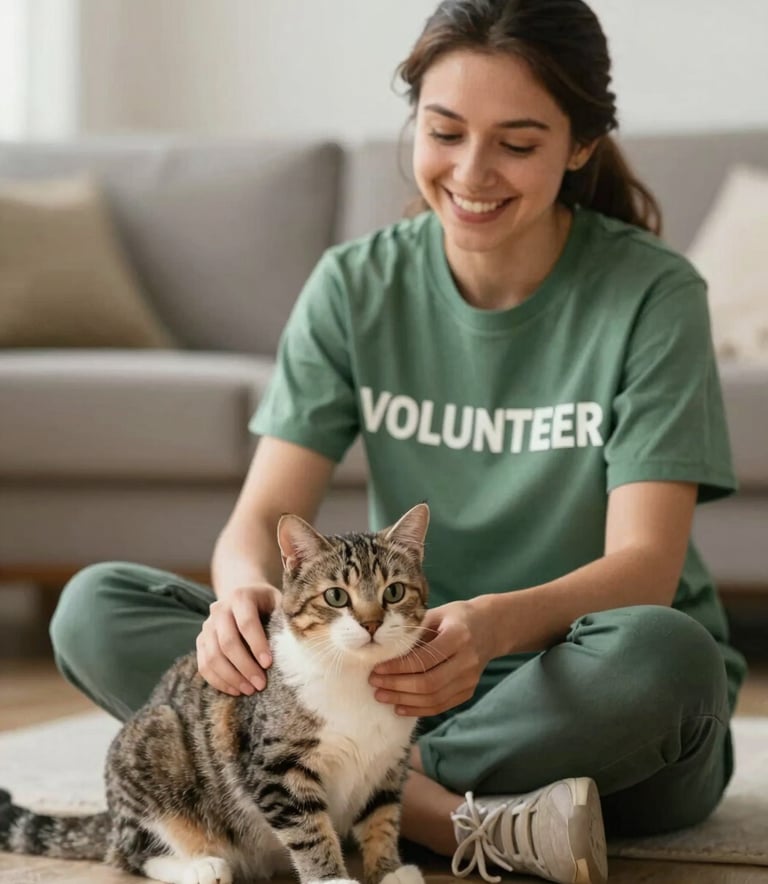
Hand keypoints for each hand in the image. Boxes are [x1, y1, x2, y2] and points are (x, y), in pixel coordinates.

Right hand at [196, 583, 280, 695]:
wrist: (243, 593)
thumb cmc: (268, 603)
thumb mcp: (279, 602)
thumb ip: (284, 619)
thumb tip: (295, 646)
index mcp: (241, 596)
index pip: (246, 623)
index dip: (257, 645)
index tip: (268, 664)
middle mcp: (220, 609)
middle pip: (227, 642)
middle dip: (244, 666)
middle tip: (260, 684)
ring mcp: (207, 625)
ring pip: (212, 656)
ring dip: (231, 677)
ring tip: (249, 690)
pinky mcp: (201, 640)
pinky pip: (203, 664)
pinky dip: (218, 680)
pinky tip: (235, 690)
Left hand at [369, 599, 497, 716]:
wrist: (490, 627)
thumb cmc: (457, 617)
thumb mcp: (437, 614)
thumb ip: (414, 630)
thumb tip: (382, 647)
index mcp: (458, 636)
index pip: (424, 659)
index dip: (398, 667)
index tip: (376, 668)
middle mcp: (467, 660)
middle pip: (428, 683)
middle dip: (397, 686)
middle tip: (374, 684)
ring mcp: (470, 679)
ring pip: (434, 698)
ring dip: (404, 700)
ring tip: (381, 695)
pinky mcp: (468, 691)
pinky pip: (441, 705)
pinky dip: (418, 709)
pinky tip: (399, 706)